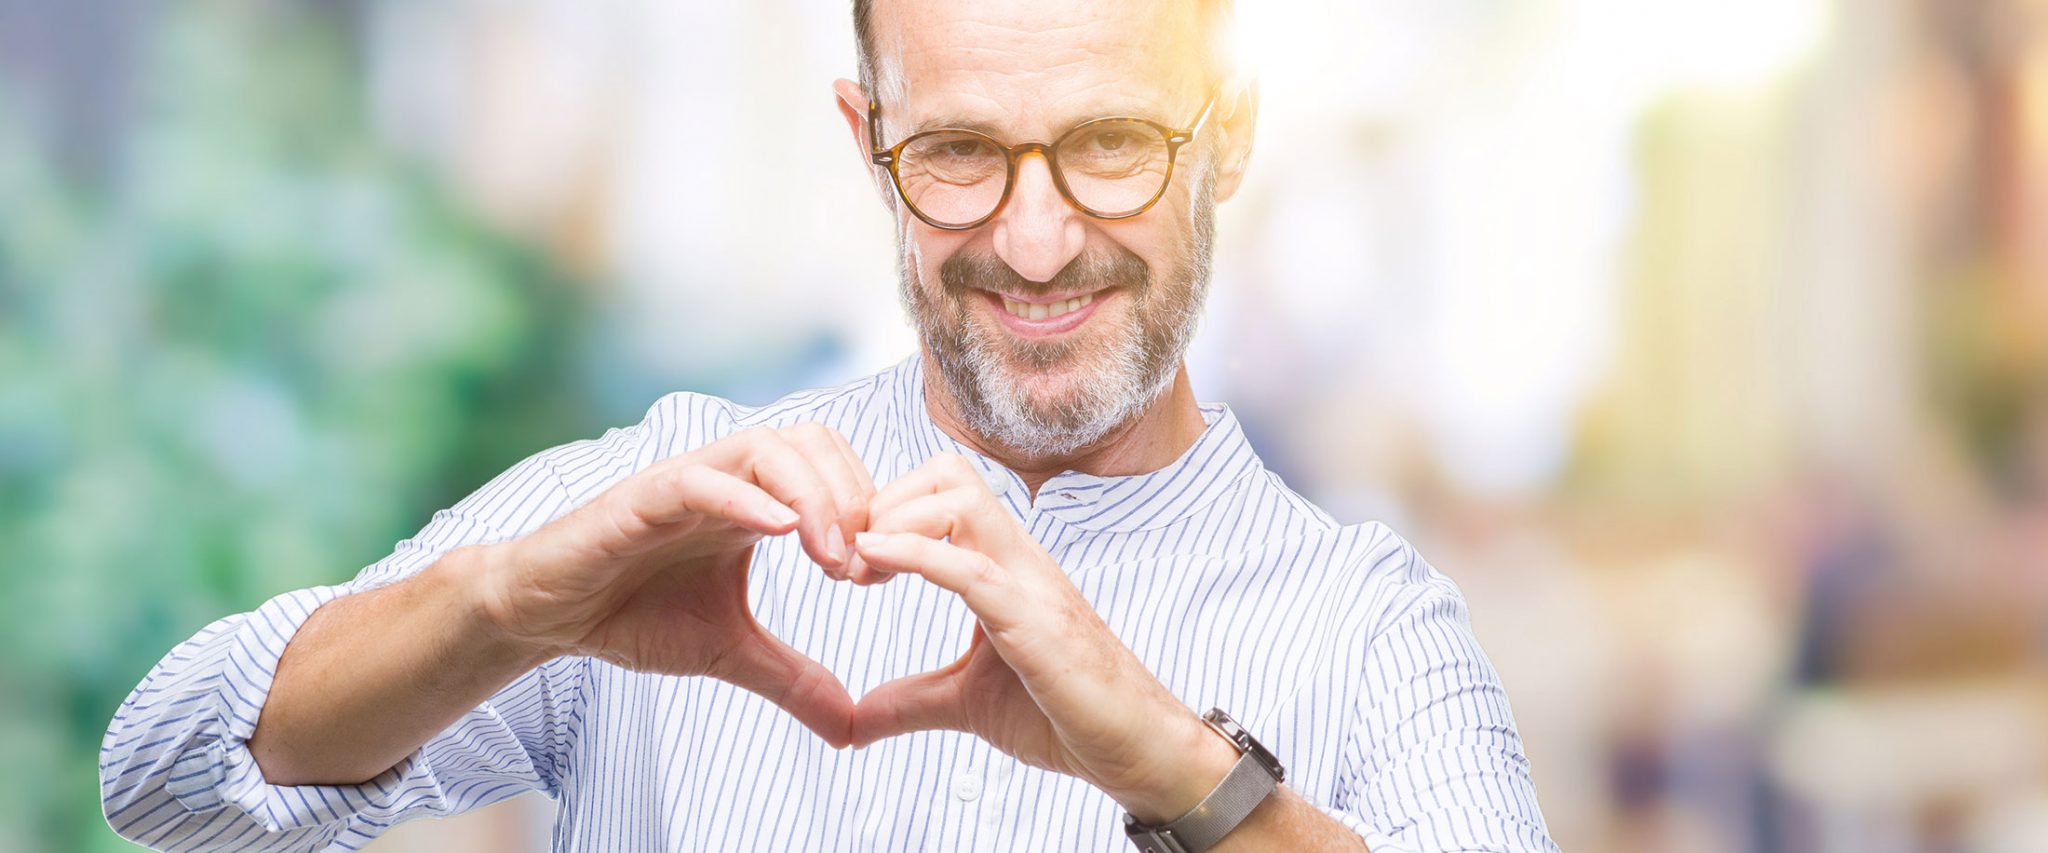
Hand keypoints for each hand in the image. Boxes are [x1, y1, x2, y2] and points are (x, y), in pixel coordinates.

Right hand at [475, 423, 876, 746]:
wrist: (547, 618)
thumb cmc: (633, 615)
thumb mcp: (729, 652)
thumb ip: (793, 680)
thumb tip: (852, 729)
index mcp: (756, 502)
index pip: (834, 469)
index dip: (869, 512)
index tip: (882, 576)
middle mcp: (727, 478)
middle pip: (813, 440)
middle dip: (854, 496)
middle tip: (863, 569)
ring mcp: (684, 482)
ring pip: (765, 447)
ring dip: (813, 496)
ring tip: (832, 559)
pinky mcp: (640, 498)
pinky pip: (699, 480)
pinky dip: (745, 498)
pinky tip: (780, 532)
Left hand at [846, 454, 1236, 821]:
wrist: (1135, 750)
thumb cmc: (1064, 716)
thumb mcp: (966, 705)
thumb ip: (910, 701)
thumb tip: (852, 722)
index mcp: (1003, 566)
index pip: (943, 489)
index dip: (886, 510)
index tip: (849, 560)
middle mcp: (1018, 559)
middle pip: (948, 472)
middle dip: (884, 501)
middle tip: (848, 561)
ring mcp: (1030, 584)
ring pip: (960, 499)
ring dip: (895, 523)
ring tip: (858, 571)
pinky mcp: (1035, 622)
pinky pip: (971, 568)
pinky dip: (916, 554)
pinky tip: (873, 562)